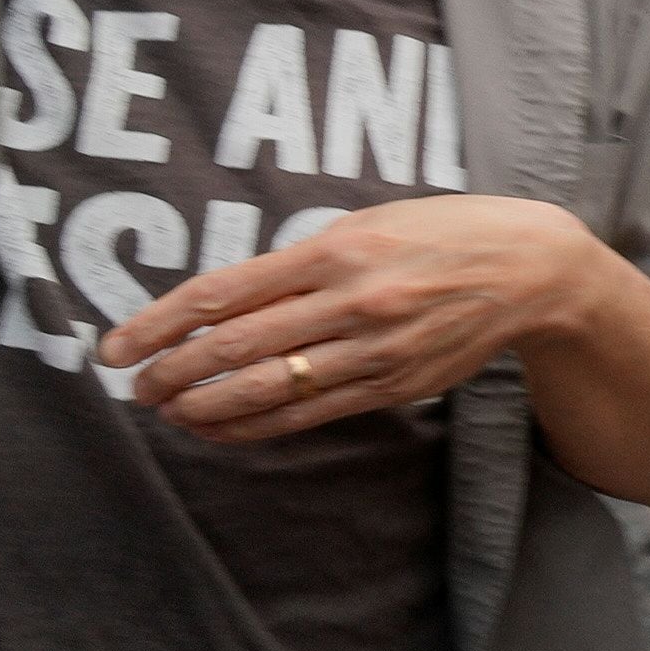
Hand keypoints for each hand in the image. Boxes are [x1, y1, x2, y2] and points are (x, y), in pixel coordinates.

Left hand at [103, 197, 610, 439]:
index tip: (115, 346)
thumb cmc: (446, 233)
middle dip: (169, 373)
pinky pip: (310, 414)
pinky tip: (222, 427)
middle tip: (135, 385)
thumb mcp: (371, 222)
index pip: (221, 294)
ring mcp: (375, 349)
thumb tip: (227, 302)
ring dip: (203, 408)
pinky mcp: (395, 384)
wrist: (534, 269)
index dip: (157, 325)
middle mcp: (351, 300)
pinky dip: (256, 425)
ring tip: (168, 411)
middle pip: (232, 349)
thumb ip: (302, 260)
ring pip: (267, 391)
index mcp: (337, 248)